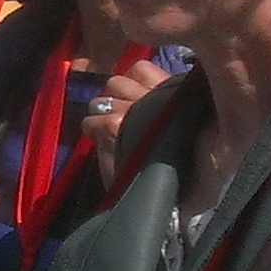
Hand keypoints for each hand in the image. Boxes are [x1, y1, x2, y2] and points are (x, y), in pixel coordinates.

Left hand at [82, 60, 171, 181]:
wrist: (175, 201)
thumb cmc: (178, 166)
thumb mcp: (176, 125)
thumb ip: (159, 99)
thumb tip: (131, 83)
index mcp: (177, 92)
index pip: (141, 69)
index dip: (132, 83)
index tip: (135, 100)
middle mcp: (157, 95)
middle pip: (117, 81)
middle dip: (115, 99)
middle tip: (123, 120)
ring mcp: (135, 109)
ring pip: (101, 99)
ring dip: (103, 114)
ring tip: (115, 134)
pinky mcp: (116, 125)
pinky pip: (92, 120)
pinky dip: (93, 131)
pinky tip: (106, 145)